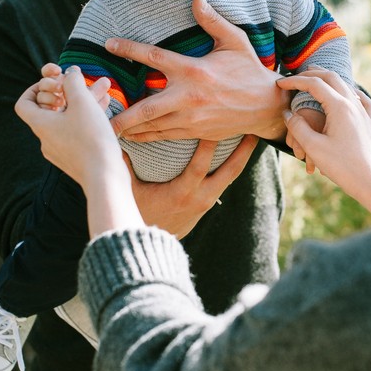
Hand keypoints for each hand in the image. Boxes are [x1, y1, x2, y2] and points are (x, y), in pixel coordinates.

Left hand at [15, 66, 128, 192]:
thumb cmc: (90, 139)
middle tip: (84, 80)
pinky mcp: (75, 157)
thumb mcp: (82, 102)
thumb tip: (70, 72)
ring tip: (104, 89)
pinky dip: (87, 117)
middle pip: (51, 108)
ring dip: (83, 101)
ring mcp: (60, 150)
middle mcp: (46, 138)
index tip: (54, 82)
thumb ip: (73, 82)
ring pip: (68, 118)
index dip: (36, 88)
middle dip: (69, 90)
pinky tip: (105, 106)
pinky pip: (77, 131)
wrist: (105, 177)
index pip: (24, 103)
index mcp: (40, 124)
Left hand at [106, 0, 289, 141]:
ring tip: (107, 129)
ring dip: (129, 128)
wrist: (266, 106)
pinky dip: (147, 137)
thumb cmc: (250, 70)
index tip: (109, 44)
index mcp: (194, 70)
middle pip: (146, 107)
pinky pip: (165, 136)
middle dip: (121, 113)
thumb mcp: (236, 41)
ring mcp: (192, 118)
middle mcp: (189, 96)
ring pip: (153, 126)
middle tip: (96, 114)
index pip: (155, 57)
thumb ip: (213, 21)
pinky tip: (132, 137)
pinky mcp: (196, 132)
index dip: (129, 49)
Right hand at [130, 135, 257, 237]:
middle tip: (253, 128)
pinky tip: (241, 147)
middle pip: (230, 171)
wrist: (152, 246)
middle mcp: (201, 197)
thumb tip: (115, 138)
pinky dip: (234, 163)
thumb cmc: (140, 214)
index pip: (200, 166)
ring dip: (243, 155)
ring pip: (233, 175)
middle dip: (242, 149)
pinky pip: (227, 179)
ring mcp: (208, 200)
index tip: (216, 124)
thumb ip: (124, 167)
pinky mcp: (210, 201)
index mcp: (182, 193)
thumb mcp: (130, 192)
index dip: (209, 146)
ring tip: (255, 133)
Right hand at [277, 69, 370, 220]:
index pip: (313, 84)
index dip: (294, 81)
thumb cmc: (341, 166)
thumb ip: (297, 126)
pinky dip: (349, 91)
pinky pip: (361, 98)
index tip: (279, 83)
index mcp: (339, 106)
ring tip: (314, 81)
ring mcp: (364, 111)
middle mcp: (354, 103)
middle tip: (294, 77)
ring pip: (345, 85)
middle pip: (331, 77)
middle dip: (310, 74)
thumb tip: (287, 112)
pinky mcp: (370, 122)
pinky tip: (348, 95)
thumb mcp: (313, 147)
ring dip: (328, 80)